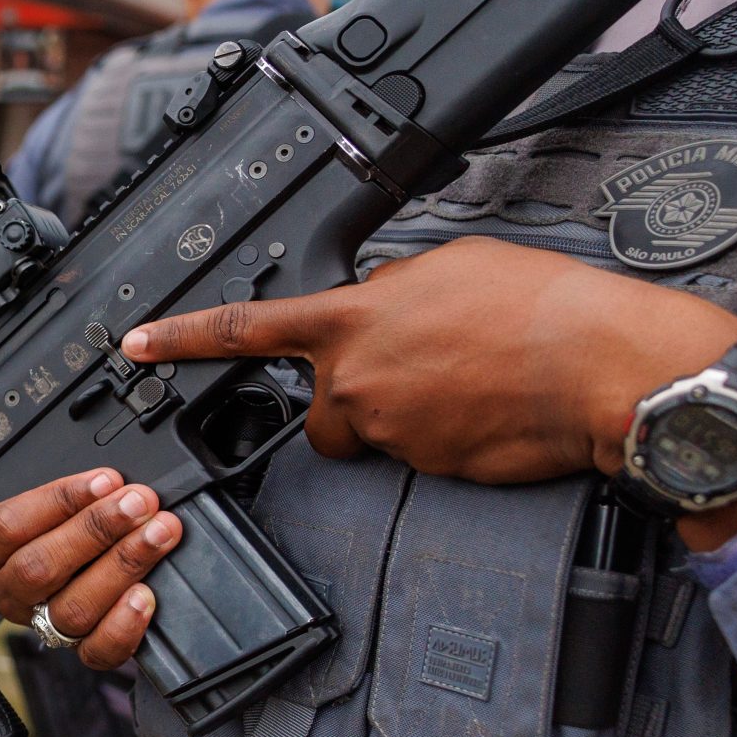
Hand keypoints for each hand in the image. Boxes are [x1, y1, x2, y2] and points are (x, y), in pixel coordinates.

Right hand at [0, 469, 181, 670]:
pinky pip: (96, 650)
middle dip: (96, 530)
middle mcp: (12, 590)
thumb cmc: (69, 533)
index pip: (12, 525)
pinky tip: (145, 595)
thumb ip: (81, 496)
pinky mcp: (78, 649)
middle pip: (40, 566)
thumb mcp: (61, 507)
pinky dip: (123, 624)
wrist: (82, 576)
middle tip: (137, 504)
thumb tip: (119, 484)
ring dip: (121, 565)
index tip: (106, 481)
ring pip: (73, 608)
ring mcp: (42, 623)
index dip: (60, 500)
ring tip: (157, 535)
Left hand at [121, 237, 736, 485]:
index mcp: (351, 320)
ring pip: (374, 437)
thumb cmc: (541, 307)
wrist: (601, 365)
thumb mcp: (448, 265)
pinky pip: (420, 459)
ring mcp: (389, 431)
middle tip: (422, 375)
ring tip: (468, 386)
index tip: (135, 345)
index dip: (182, 338)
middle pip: (322, 411)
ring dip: (405, 421)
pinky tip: (489, 411)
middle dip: (355, 402)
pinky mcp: (426, 471)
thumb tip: (376, 306)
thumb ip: (389, 292)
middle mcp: (356, 379)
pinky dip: (448, 441)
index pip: (244, 328)